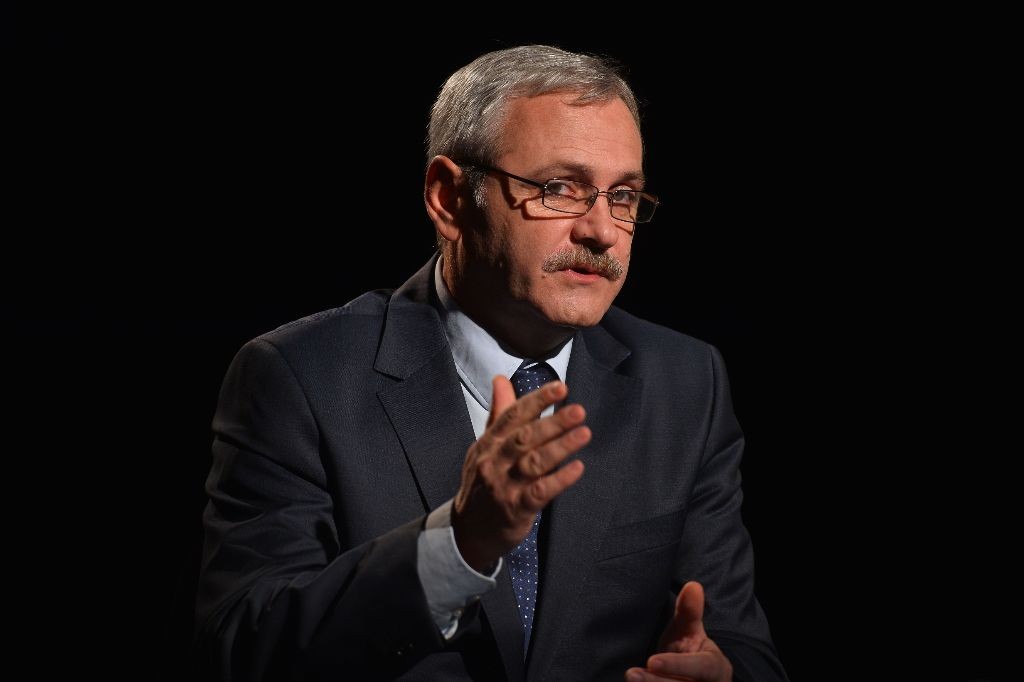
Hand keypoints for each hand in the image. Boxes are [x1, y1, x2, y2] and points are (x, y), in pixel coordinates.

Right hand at [451, 375, 588, 571]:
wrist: (467, 531)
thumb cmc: (482, 482)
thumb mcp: (484, 446)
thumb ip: (499, 413)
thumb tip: (501, 379)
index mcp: (489, 443)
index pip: (513, 415)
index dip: (537, 400)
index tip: (560, 387)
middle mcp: (495, 461)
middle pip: (525, 437)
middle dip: (553, 422)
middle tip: (578, 410)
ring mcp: (504, 486)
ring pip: (534, 463)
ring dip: (560, 447)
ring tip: (584, 433)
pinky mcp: (516, 509)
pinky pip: (539, 492)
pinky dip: (559, 480)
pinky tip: (577, 468)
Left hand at [624, 582, 732, 681]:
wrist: (694, 677)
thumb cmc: (690, 651)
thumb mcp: (689, 632)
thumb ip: (689, 611)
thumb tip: (693, 584)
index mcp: (715, 668)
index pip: (700, 667)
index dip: (676, 665)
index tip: (652, 660)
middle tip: (631, 674)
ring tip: (631, 677)